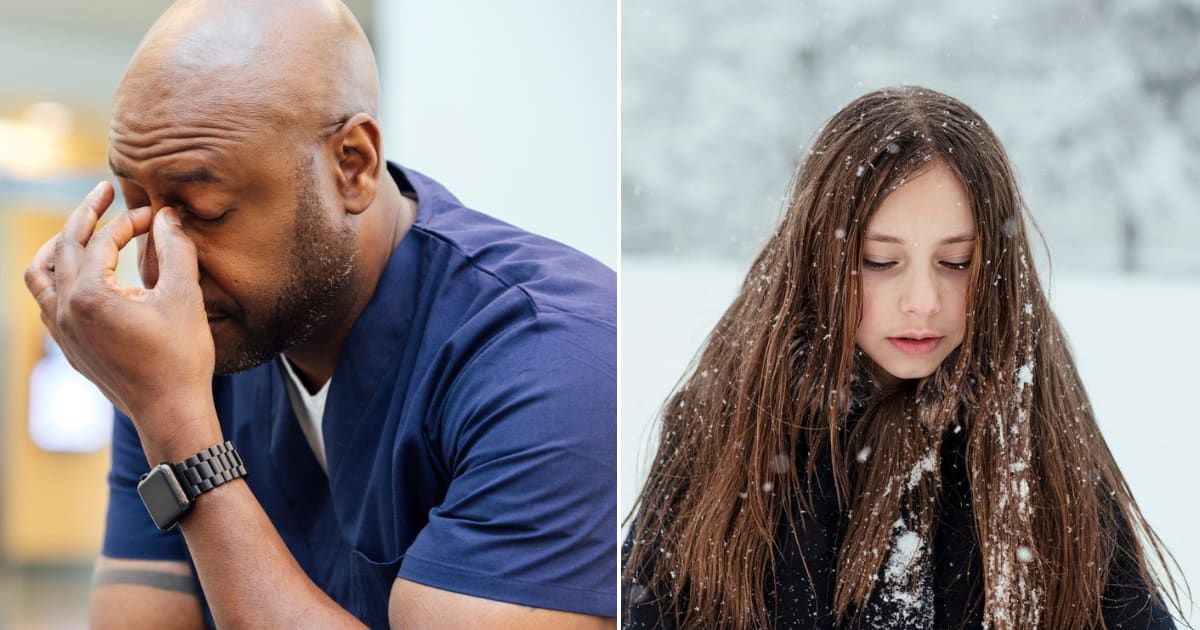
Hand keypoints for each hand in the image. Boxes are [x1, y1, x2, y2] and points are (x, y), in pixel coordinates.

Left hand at [24, 181, 218, 454]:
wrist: (170, 413)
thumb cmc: (181, 358)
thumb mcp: (184, 297)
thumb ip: (175, 249)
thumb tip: (167, 215)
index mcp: (90, 295)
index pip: (102, 241)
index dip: (129, 221)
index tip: (155, 214)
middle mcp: (66, 311)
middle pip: (64, 248)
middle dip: (86, 217)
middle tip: (104, 194)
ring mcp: (62, 331)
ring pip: (40, 276)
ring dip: (58, 247)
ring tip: (76, 232)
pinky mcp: (69, 348)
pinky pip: (46, 302)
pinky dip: (57, 279)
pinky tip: (80, 277)